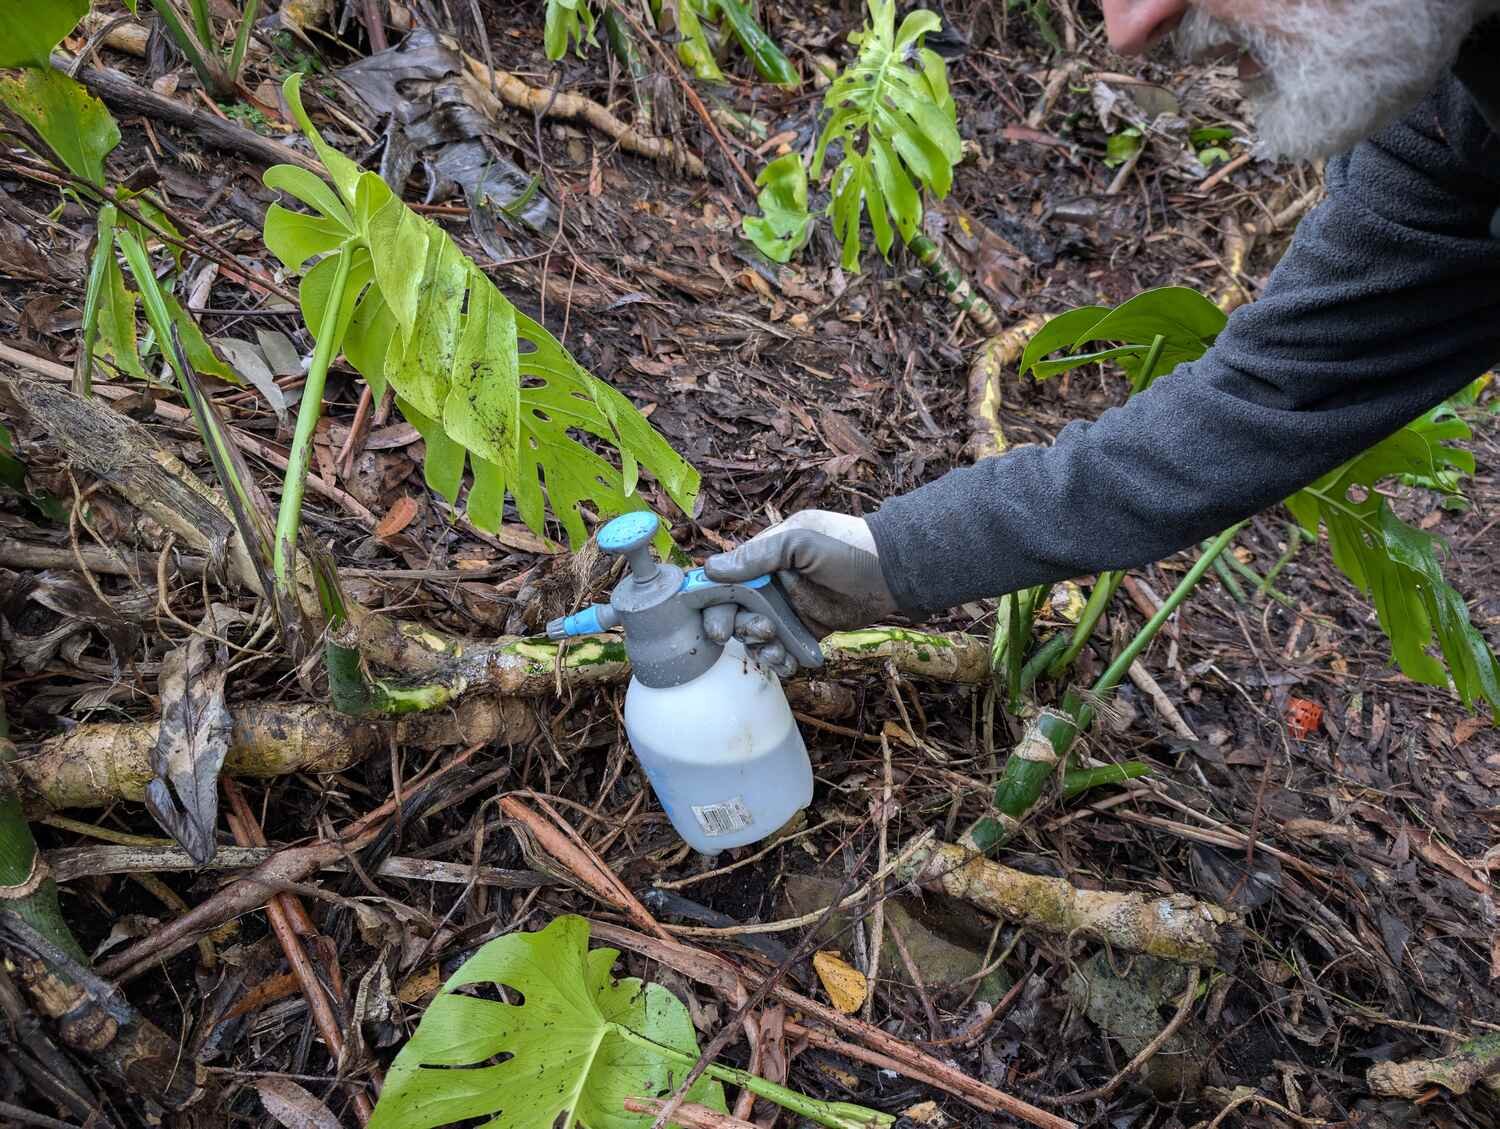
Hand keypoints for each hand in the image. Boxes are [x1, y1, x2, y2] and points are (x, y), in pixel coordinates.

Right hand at [701, 511, 894, 675]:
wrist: (891, 572)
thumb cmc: (846, 547)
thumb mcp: (800, 542)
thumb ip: (758, 556)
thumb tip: (711, 569)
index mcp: (763, 559)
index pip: (725, 581)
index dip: (714, 602)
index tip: (717, 622)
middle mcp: (770, 585)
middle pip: (735, 613)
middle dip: (738, 628)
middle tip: (760, 631)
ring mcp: (787, 610)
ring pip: (756, 636)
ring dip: (759, 647)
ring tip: (777, 649)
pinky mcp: (805, 631)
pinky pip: (782, 650)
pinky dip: (780, 660)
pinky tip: (788, 662)